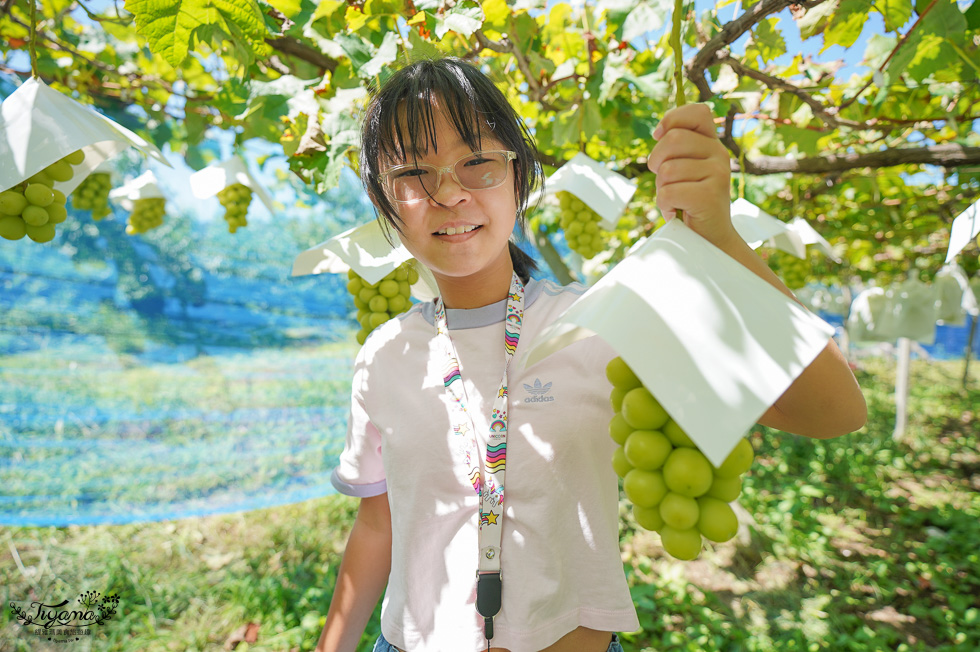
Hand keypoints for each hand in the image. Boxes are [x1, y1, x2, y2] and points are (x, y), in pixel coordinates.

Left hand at [647, 104, 735, 246]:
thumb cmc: (689, 203)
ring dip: (661, 189)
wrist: (710, 239)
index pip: (697, 112)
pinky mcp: (710, 195)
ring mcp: (718, 174)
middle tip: (663, 180)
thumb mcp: (683, 170)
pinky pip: (669, 192)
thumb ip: (675, 149)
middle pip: (673, 139)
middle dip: (656, 161)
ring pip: (667, 170)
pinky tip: (677, 212)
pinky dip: (665, 205)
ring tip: (675, 200)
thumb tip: (660, 131)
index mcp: (711, 143)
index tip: (658, 135)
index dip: (672, 118)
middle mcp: (719, 154)